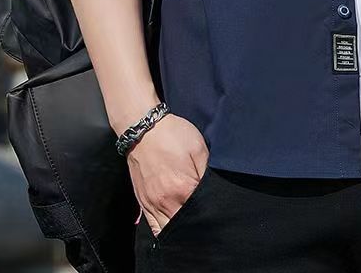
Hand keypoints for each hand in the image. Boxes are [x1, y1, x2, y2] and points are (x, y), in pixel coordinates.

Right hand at [126, 114, 209, 236]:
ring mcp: (152, 204)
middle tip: (206, 218)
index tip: (217, 207)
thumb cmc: (173, 136)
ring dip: (180, 231)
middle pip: (185, 226)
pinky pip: (154, 227)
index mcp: (183, 189)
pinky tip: (174, 229)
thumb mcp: (199, 148)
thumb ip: (207, 174)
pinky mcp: (143, 202)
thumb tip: (214, 192)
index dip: (211, 211)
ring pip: (168, 231)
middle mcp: (166, 202)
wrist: (144, 129)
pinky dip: (164, 232)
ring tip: (192, 225)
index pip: (202, 212)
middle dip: (197, 224)